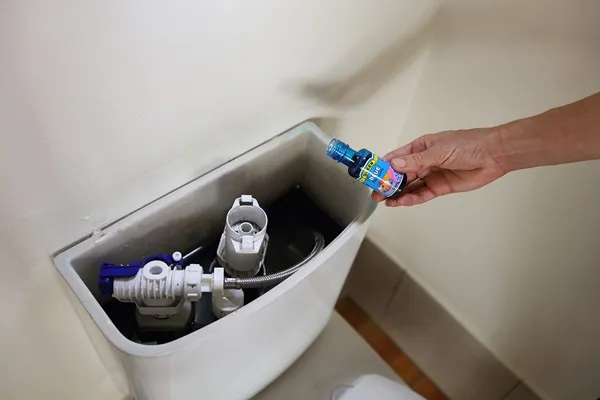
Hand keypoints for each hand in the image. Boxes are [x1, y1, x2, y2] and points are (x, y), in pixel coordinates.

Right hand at [372, 129, 505, 205]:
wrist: (493, 155)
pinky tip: (401, 202)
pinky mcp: (440, 187)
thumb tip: (394, 165)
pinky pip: (422, 194)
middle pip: (401, 174)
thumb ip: (415, 160)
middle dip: (387, 183)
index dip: (383, 167)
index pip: (397, 158)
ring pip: (410, 186)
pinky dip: (411, 198)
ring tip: (384, 201)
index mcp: (420, 147)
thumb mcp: (439, 150)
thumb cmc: (467, 145)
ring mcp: (431, 175)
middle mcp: (423, 161)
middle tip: (375, 194)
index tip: (371, 176)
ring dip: (397, 193)